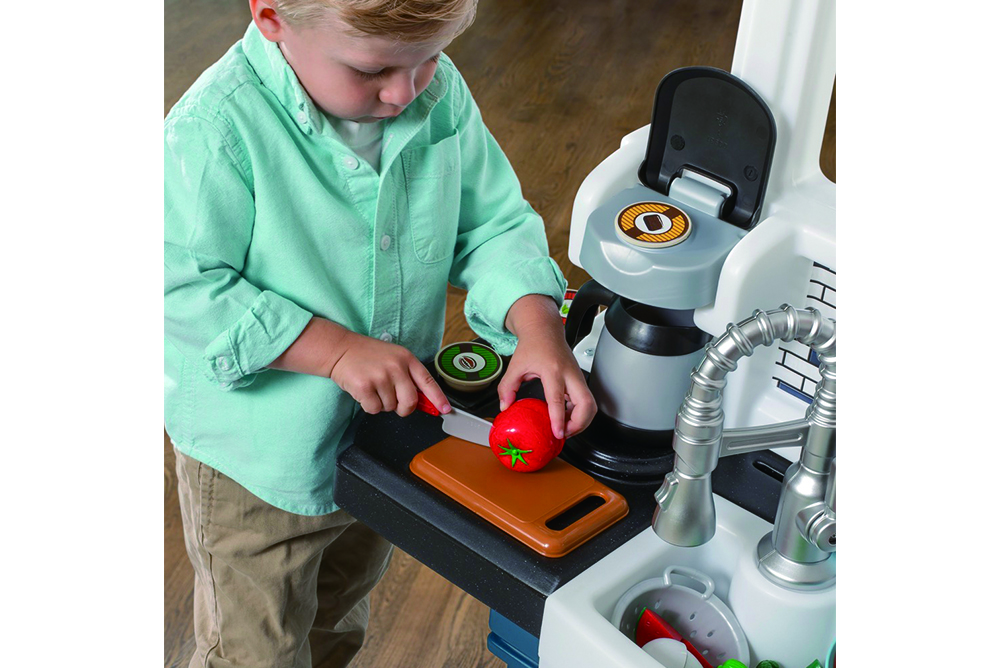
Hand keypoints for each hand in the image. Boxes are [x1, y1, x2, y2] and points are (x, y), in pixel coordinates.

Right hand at [329, 330, 450, 416]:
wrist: (340, 349)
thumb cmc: (367, 355)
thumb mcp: (394, 358)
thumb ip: (408, 376)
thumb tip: (422, 401)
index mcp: (406, 359)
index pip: (428, 382)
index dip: (438, 398)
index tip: (445, 409)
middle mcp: (396, 367)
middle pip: (410, 402)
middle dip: (404, 408)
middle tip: (395, 402)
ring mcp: (380, 377)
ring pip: (390, 407)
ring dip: (382, 403)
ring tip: (373, 387)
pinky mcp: (365, 387)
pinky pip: (374, 409)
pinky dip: (369, 405)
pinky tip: (365, 391)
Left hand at [499, 295, 596, 438]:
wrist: (544, 330)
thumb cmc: (533, 345)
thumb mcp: (515, 366)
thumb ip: (507, 388)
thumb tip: (505, 407)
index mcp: (552, 370)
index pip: (558, 399)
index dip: (558, 419)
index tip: (558, 433)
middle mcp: (569, 374)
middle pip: (587, 404)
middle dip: (579, 424)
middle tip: (564, 433)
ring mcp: (577, 377)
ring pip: (591, 405)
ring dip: (581, 421)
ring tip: (565, 428)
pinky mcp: (579, 380)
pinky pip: (586, 401)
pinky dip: (579, 413)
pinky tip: (566, 418)